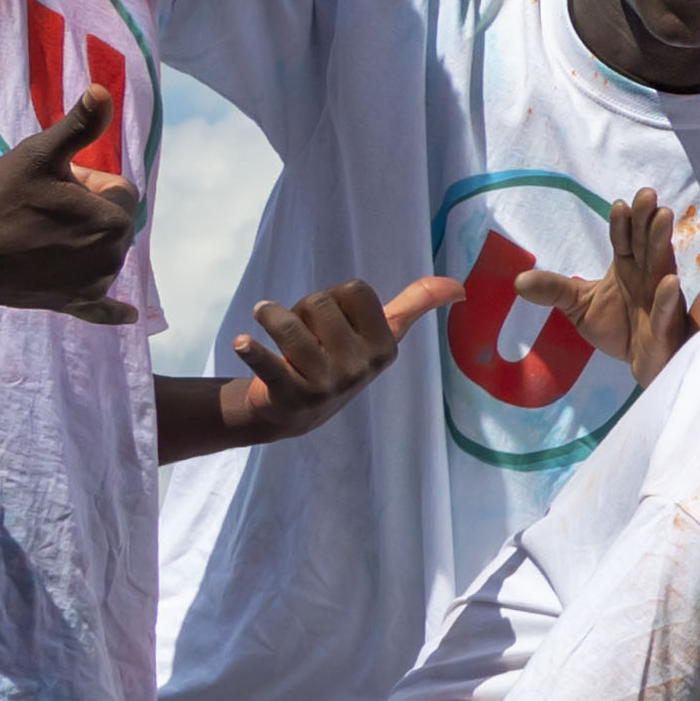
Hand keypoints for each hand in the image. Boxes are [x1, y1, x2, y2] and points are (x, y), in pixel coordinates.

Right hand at [0, 90, 146, 318]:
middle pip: (110, 221)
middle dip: (83, 210)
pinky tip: (128, 317)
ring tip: (35, 235)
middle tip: (38, 209)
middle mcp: (111, 258)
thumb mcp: (35, 155)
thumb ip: (77, 126)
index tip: (51, 185)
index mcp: (112, 221)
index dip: (86, 181)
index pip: (118, 189)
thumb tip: (103, 90)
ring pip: (100, 250)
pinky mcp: (70, 304)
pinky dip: (110, 310)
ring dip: (80, 240)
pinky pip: (99, 309)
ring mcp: (92, 286)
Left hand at [210, 273, 445, 445]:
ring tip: (262, 320)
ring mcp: (326, 384)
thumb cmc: (338, 362)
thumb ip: (415, 306)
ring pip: (288, 323)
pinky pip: (269, 365)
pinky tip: (242, 343)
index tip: (331, 320)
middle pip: (318, 302)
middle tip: (300, 334)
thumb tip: (458, 287)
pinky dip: (252, 351)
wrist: (294, 413)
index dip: (336, 297)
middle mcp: (360, 368)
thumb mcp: (381, 336)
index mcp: (385, 348)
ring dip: (268, 315)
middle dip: (301, 308)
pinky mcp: (290, 396)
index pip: (354, 289)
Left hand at [512, 192, 691, 391]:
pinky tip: (669, 280)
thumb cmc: (617, 328)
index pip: (623, 241)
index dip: (622, 224)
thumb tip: (518, 281)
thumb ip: (554, 290)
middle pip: (646, 245)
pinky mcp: (664, 327)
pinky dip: (667, 296)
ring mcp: (659, 300)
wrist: (639, 364)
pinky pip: (666, 310)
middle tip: (647, 194)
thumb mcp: (579, 306)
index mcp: (627, 268)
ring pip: (661, 267)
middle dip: (647, 221)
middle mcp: (646, 277)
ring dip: (662, 243)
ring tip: (664, 216)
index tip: (619, 205)